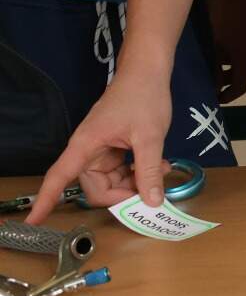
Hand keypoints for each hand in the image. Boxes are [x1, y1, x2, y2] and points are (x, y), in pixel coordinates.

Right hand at [28, 68, 173, 218]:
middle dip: (123, 194)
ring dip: (135, 183)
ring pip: (112, 182)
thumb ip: (149, 170)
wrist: (148, 72)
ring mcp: (101, 151)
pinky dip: (138, 173)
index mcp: (85, 146)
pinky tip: (159, 165)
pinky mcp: (114, 149)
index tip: (33, 222)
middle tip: (151, 189)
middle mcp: (88, 151)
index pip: (58, 178)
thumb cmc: (143, 97)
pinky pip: (121, 171)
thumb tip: (152, 202)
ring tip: (161, 170)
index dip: (46, 201)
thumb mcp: (149, 136)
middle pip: (96, 189)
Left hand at [202, 0, 245, 104]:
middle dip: (226, 78)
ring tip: (212, 60)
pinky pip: (245, 44)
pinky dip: (234, 49)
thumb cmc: (217, 15)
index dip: (228, 96)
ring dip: (229, 62)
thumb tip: (213, 85)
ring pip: (243, 57)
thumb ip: (214, 67)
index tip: (215, 99)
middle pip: (242, 71)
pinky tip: (220, 43)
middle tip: (210, 80)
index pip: (240, 86)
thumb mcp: (212, 44)